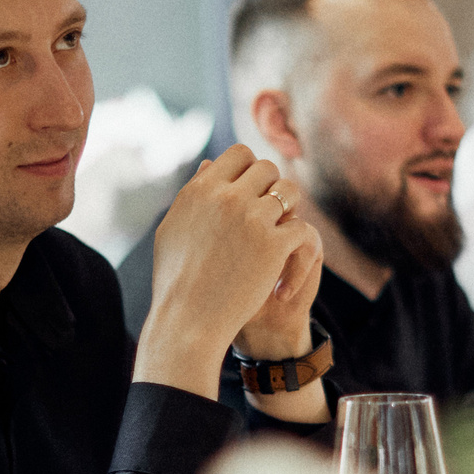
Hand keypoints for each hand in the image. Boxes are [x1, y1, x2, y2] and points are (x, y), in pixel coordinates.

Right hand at [138, 145, 313, 396]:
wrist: (188, 320)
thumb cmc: (175, 280)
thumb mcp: (173, 228)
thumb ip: (193, 193)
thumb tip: (207, 165)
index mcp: (200, 189)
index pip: (239, 154)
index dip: (250, 170)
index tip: (252, 191)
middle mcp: (226, 197)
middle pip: (267, 168)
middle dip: (272, 187)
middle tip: (270, 212)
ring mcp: (251, 219)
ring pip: (290, 191)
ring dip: (290, 208)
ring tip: (281, 230)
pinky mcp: (273, 245)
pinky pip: (300, 227)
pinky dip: (298, 246)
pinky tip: (284, 265)